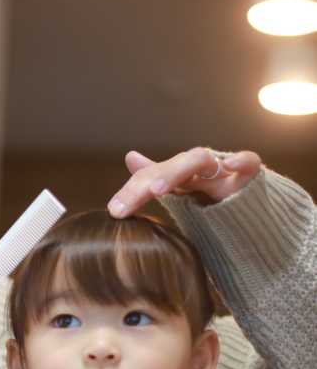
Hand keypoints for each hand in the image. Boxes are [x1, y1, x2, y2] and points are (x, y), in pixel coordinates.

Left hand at [108, 147, 262, 217]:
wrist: (253, 207)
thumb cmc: (212, 197)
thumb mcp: (182, 190)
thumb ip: (155, 178)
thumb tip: (130, 157)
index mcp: (178, 176)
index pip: (150, 178)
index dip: (131, 191)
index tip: (115, 210)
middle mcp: (197, 169)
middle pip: (169, 167)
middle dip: (147, 182)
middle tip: (125, 204)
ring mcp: (223, 171)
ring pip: (198, 160)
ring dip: (176, 172)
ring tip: (157, 190)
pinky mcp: (250, 177)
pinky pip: (250, 163)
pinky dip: (241, 160)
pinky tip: (230, 164)